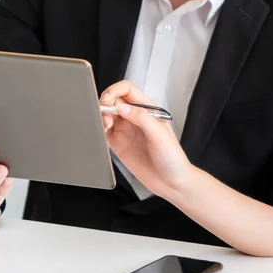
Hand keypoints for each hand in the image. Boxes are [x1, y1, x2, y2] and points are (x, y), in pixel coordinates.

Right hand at [100, 80, 193, 198]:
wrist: (171, 183)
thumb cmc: (172, 158)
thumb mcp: (159, 134)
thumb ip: (141, 118)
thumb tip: (121, 107)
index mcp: (148, 109)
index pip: (127, 90)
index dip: (115, 90)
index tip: (108, 99)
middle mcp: (135, 117)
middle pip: (114, 100)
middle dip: (105, 103)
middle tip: (105, 114)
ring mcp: (126, 130)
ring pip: (107, 114)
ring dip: (101, 116)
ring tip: (105, 125)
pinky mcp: (119, 144)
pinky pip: (104, 131)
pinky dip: (100, 129)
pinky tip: (103, 132)